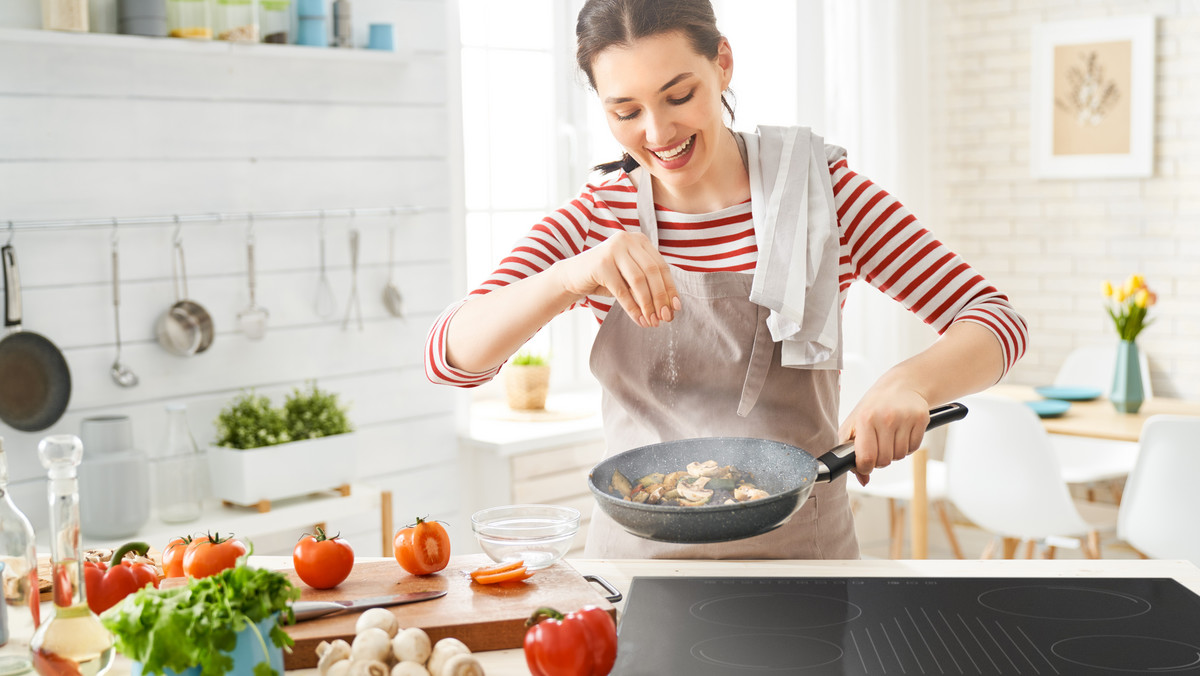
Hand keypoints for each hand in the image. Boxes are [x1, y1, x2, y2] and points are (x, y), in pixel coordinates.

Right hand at [558, 231, 680, 326]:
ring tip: (651, 322)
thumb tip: (671, 308)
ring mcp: (613, 249)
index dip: (670, 288)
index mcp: (639, 241)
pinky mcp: (601, 264)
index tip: (675, 308)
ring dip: (647, 305)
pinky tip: (638, 319)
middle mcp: (627, 240)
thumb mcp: (630, 278)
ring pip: (639, 281)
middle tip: (665, 318)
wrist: (573, 276)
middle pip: (652, 272)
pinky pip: (621, 290)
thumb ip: (649, 285)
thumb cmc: (606, 278)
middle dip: (660, 298)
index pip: (661, 266)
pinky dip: (632, 308)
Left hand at [838, 384, 929, 484]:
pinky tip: (902, 433)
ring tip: (889, 437)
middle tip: (878, 446)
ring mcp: (905, 418)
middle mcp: (886, 418)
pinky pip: (914, 449)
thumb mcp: (855, 423)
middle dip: (879, 459)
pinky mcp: (921, 419)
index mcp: (865, 419)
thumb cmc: (874, 407)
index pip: (867, 458)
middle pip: (884, 460)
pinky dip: (907, 446)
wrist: (901, 385)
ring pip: (899, 456)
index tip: (865, 465)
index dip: (865, 467)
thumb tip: (863, 479)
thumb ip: (850, 452)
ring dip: (894, 452)